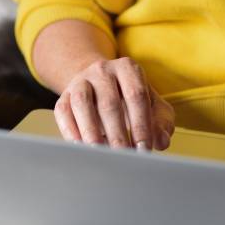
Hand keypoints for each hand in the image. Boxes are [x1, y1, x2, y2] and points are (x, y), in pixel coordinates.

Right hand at [53, 57, 175, 149]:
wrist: (98, 85)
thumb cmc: (130, 100)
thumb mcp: (153, 106)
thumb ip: (161, 123)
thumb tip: (161, 141)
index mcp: (128, 68)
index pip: (136, 95)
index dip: (141, 124)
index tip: (144, 149)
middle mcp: (102, 70)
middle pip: (109, 102)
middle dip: (117, 134)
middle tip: (124, 156)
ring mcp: (80, 82)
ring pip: (82, 104)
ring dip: (92, 132)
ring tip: (101, 154)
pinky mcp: (63, 96)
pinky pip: (63, 113)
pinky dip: (71, 132)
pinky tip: (82, 149)